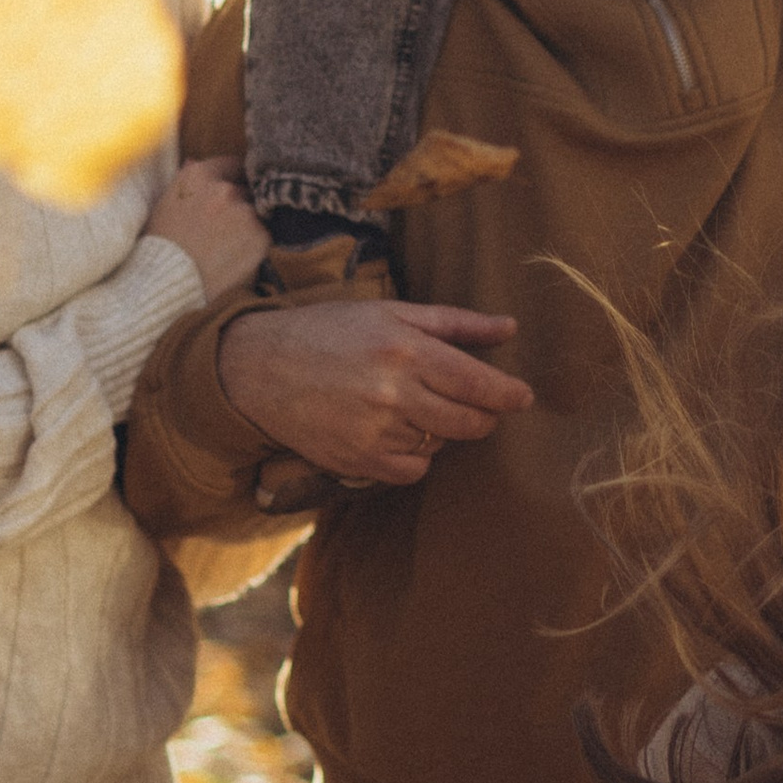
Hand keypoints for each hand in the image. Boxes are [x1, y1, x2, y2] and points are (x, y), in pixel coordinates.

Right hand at [146, 155, 267, 304]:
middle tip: (226, 229)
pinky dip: (255, 247)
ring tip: (226, 250)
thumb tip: (194, 162)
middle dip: (240, 205)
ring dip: (248, 226)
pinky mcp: (260, 236)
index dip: (232, 180)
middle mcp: (224, 188)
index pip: (231, 164)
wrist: (166, 288)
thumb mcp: (164, 207)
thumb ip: (184, 183)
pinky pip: (264, 237)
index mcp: (198, 175)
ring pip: (257, 214)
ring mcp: (244, 211)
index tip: (233, 192)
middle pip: (246, 189)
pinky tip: (234, 261)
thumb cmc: (159, 250)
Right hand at [220, 296, 531, 487]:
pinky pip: (412, 470)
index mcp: (407, 350)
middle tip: (476, 405)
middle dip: (482, 416)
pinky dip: (416, 456)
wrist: (259, 368)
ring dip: (441, 430)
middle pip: (468, 422)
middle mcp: (395, 393)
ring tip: (415, 406)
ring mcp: (376, 431)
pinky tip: (397, 431)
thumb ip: (455, 323)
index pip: (479, 384)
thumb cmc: (329, 331)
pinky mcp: (359, 460)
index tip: (523, 398)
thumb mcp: (391, 312)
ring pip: (441, 445)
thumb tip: (510, 327)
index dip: (508, 395)